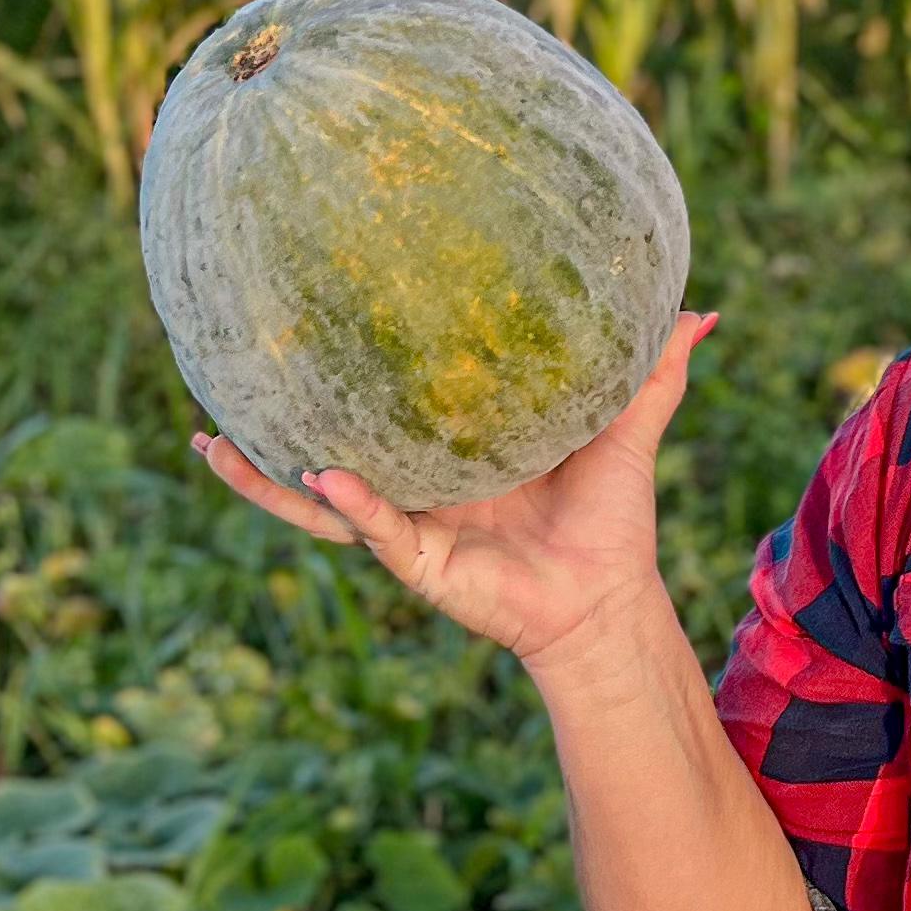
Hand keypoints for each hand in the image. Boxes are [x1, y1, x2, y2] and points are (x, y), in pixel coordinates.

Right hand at [191, 312, 715, 674]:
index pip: (378, 409)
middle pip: (320, 452)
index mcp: (450, 454)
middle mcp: (415, 488)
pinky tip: (319, 476)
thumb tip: (702, 310)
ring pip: (316, 504)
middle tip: (208, 386)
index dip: (336, 377)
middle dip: (263, 429)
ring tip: (210, 445)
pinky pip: (374, 531)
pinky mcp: (419, 565)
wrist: (614, 600)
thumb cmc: (614, 521)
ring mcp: (407, 528)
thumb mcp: (628, 431)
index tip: (294, 328)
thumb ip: (655, 372)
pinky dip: (350, 505)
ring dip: (263, 480)